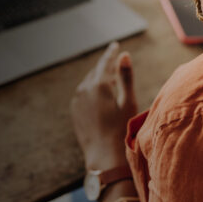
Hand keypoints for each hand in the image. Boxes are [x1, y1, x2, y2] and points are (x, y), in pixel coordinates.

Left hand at [70, 41, 137, 170]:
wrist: (103, 156)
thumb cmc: (121, 130)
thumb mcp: (127, 102)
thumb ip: (125, 77)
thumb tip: (123, 54)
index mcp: (99, 85)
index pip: (106, 62)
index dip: (111, 53)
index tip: (115, 45)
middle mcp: (84, 89)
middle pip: (96, 71)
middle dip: (105, 65)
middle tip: (113, 58)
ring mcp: (77, 100)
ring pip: (88, 82)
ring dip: (98, 77)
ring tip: (107, 76)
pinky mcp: (75, 110)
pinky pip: (83, 93)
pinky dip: (91, 89)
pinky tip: (99, 94)